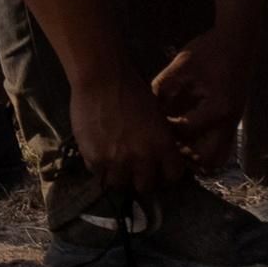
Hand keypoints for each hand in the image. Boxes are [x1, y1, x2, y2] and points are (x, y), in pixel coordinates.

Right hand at [71, 72, 183, 199]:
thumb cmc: (131, 90)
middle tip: (132, 172)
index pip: (172, 177)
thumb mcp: (156, 117)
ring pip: (119, 185)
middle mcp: (143, 158)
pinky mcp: (94, 158)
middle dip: (140, 180)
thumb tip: (157, 157)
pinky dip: (97, 166)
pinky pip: (97, 173)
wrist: (102, 79)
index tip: (158, 172)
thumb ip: (158, 141)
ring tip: (111, 165)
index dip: (164, 176)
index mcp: (163, 147)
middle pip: (145, 187)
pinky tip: (96, 152)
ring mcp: (118, 161)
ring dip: (117, 177)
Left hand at [145, 32, 254, 168]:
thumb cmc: (208, 51)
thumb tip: (144, 112)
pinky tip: (185, 137)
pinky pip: (220, 147)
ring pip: (217, 157)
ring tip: (175, 143)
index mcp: (217, 108)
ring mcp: (233, 124)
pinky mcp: (232, 122)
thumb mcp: (180, 68)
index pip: (186, 132)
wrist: (238, 43)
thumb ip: (162, 91)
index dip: (165, 130)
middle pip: (207, 158)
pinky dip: (203, 148)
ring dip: (196, 156)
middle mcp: (229, 122)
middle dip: (183, 154)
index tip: (151, 123)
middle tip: (164, 141)